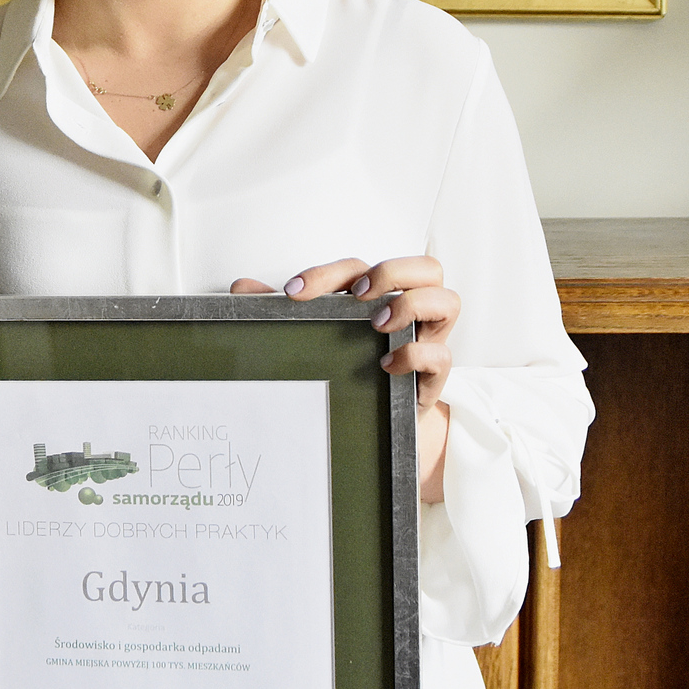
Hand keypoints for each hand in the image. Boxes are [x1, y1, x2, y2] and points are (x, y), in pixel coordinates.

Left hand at [232, 255, 457, 502]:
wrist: (374, 420)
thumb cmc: (346, 364)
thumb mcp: (312, 336)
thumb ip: (278, 311)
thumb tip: (240, 287)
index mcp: (376, 295)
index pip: (360, 267)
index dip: (328, 273)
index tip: (294, 292)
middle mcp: (409, 310)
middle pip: (427, 268)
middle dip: (394, 271)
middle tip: (359, 293)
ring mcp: (427, 339)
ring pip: (448, 301)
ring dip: (413, 305)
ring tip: (378, 324)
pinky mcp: (434, 375)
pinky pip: (442, 356)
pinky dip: (417, 355)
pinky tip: (386, 365)